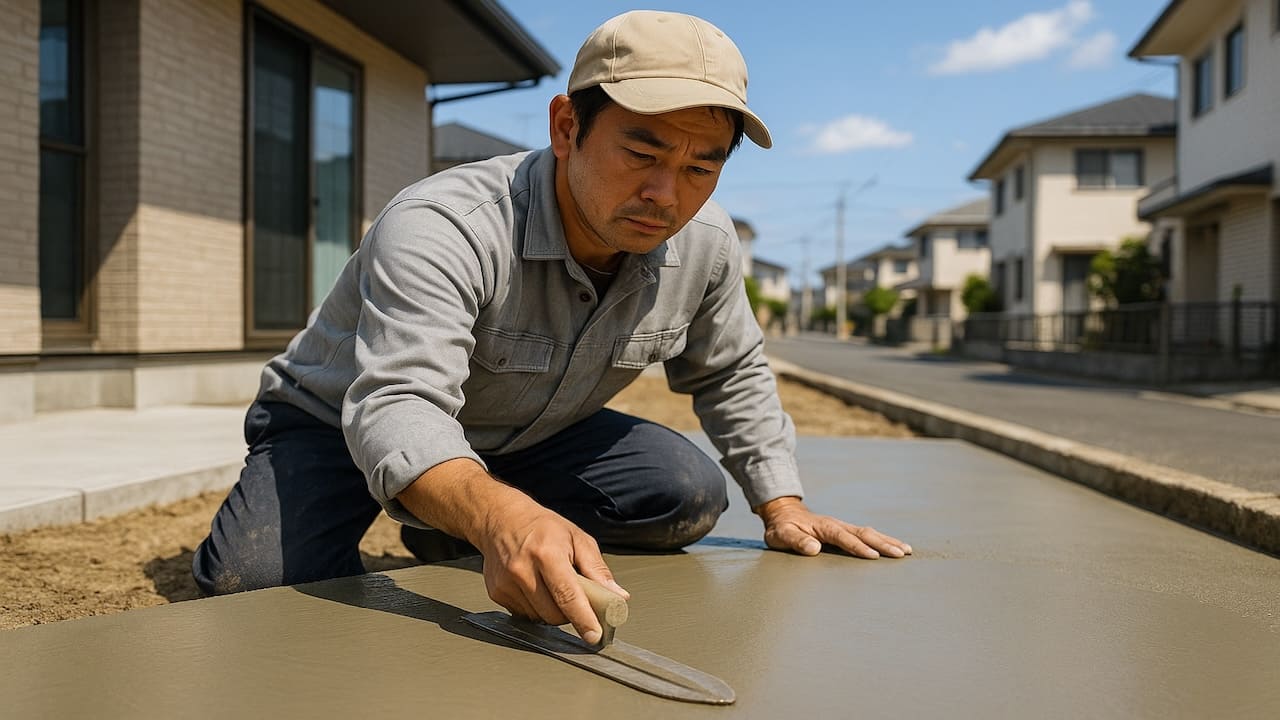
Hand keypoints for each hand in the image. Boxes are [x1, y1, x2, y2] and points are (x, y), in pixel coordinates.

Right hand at [396, 459, 628, 643]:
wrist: (501, 519)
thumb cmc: (543, 528)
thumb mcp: (577, 538)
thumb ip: (598, 570)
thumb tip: (619, 597)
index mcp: (546, 553)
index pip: (567, 595)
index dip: (583, 618)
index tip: (594, 635)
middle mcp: (522, 570)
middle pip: (554, 614)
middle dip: (569, 613)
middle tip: (574, 596)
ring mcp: (506, 583)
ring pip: (539, 618)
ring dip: (552, 611)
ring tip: (551, 586)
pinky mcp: (496, 593)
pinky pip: (524, 615)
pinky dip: (535, 608)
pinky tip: (534, 587)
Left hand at [755, 496, 912, 558]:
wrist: (784, 514)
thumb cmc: (782, 528)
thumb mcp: (782, 535)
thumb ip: (795, 541)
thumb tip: (814, 548)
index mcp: (824, 527)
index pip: (844, 538)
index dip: (858, 547)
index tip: (873, 557)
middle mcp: (837, 525)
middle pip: (864, 533)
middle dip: (883, 544)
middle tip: (901, 553)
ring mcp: (843, 527)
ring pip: (869, 533)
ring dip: (887, 541)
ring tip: (906, 550)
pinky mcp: (845, 531)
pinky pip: (867, 535)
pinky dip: (882, 540)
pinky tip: (894, 547)